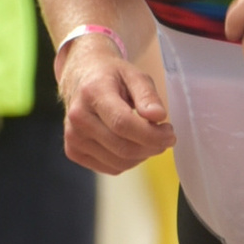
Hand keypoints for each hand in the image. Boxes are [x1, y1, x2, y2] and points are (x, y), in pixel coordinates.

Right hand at [56, 39, 172, 174]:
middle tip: (165, 137)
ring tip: (147, 137)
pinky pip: (111, 168)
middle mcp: (78, 118)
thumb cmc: (110, 76)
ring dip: (142, 155)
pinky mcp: (74, 152)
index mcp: (92, 93)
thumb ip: (147, 95)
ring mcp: (73, 137)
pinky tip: (131, 143)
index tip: (170, 133)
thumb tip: (159, 116)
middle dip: (152, 147)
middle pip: (123, 147)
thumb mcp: (134, 75)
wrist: (81, 78)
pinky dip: (129, 161)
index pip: (123, 124)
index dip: (152, 135)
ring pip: (120, 163)